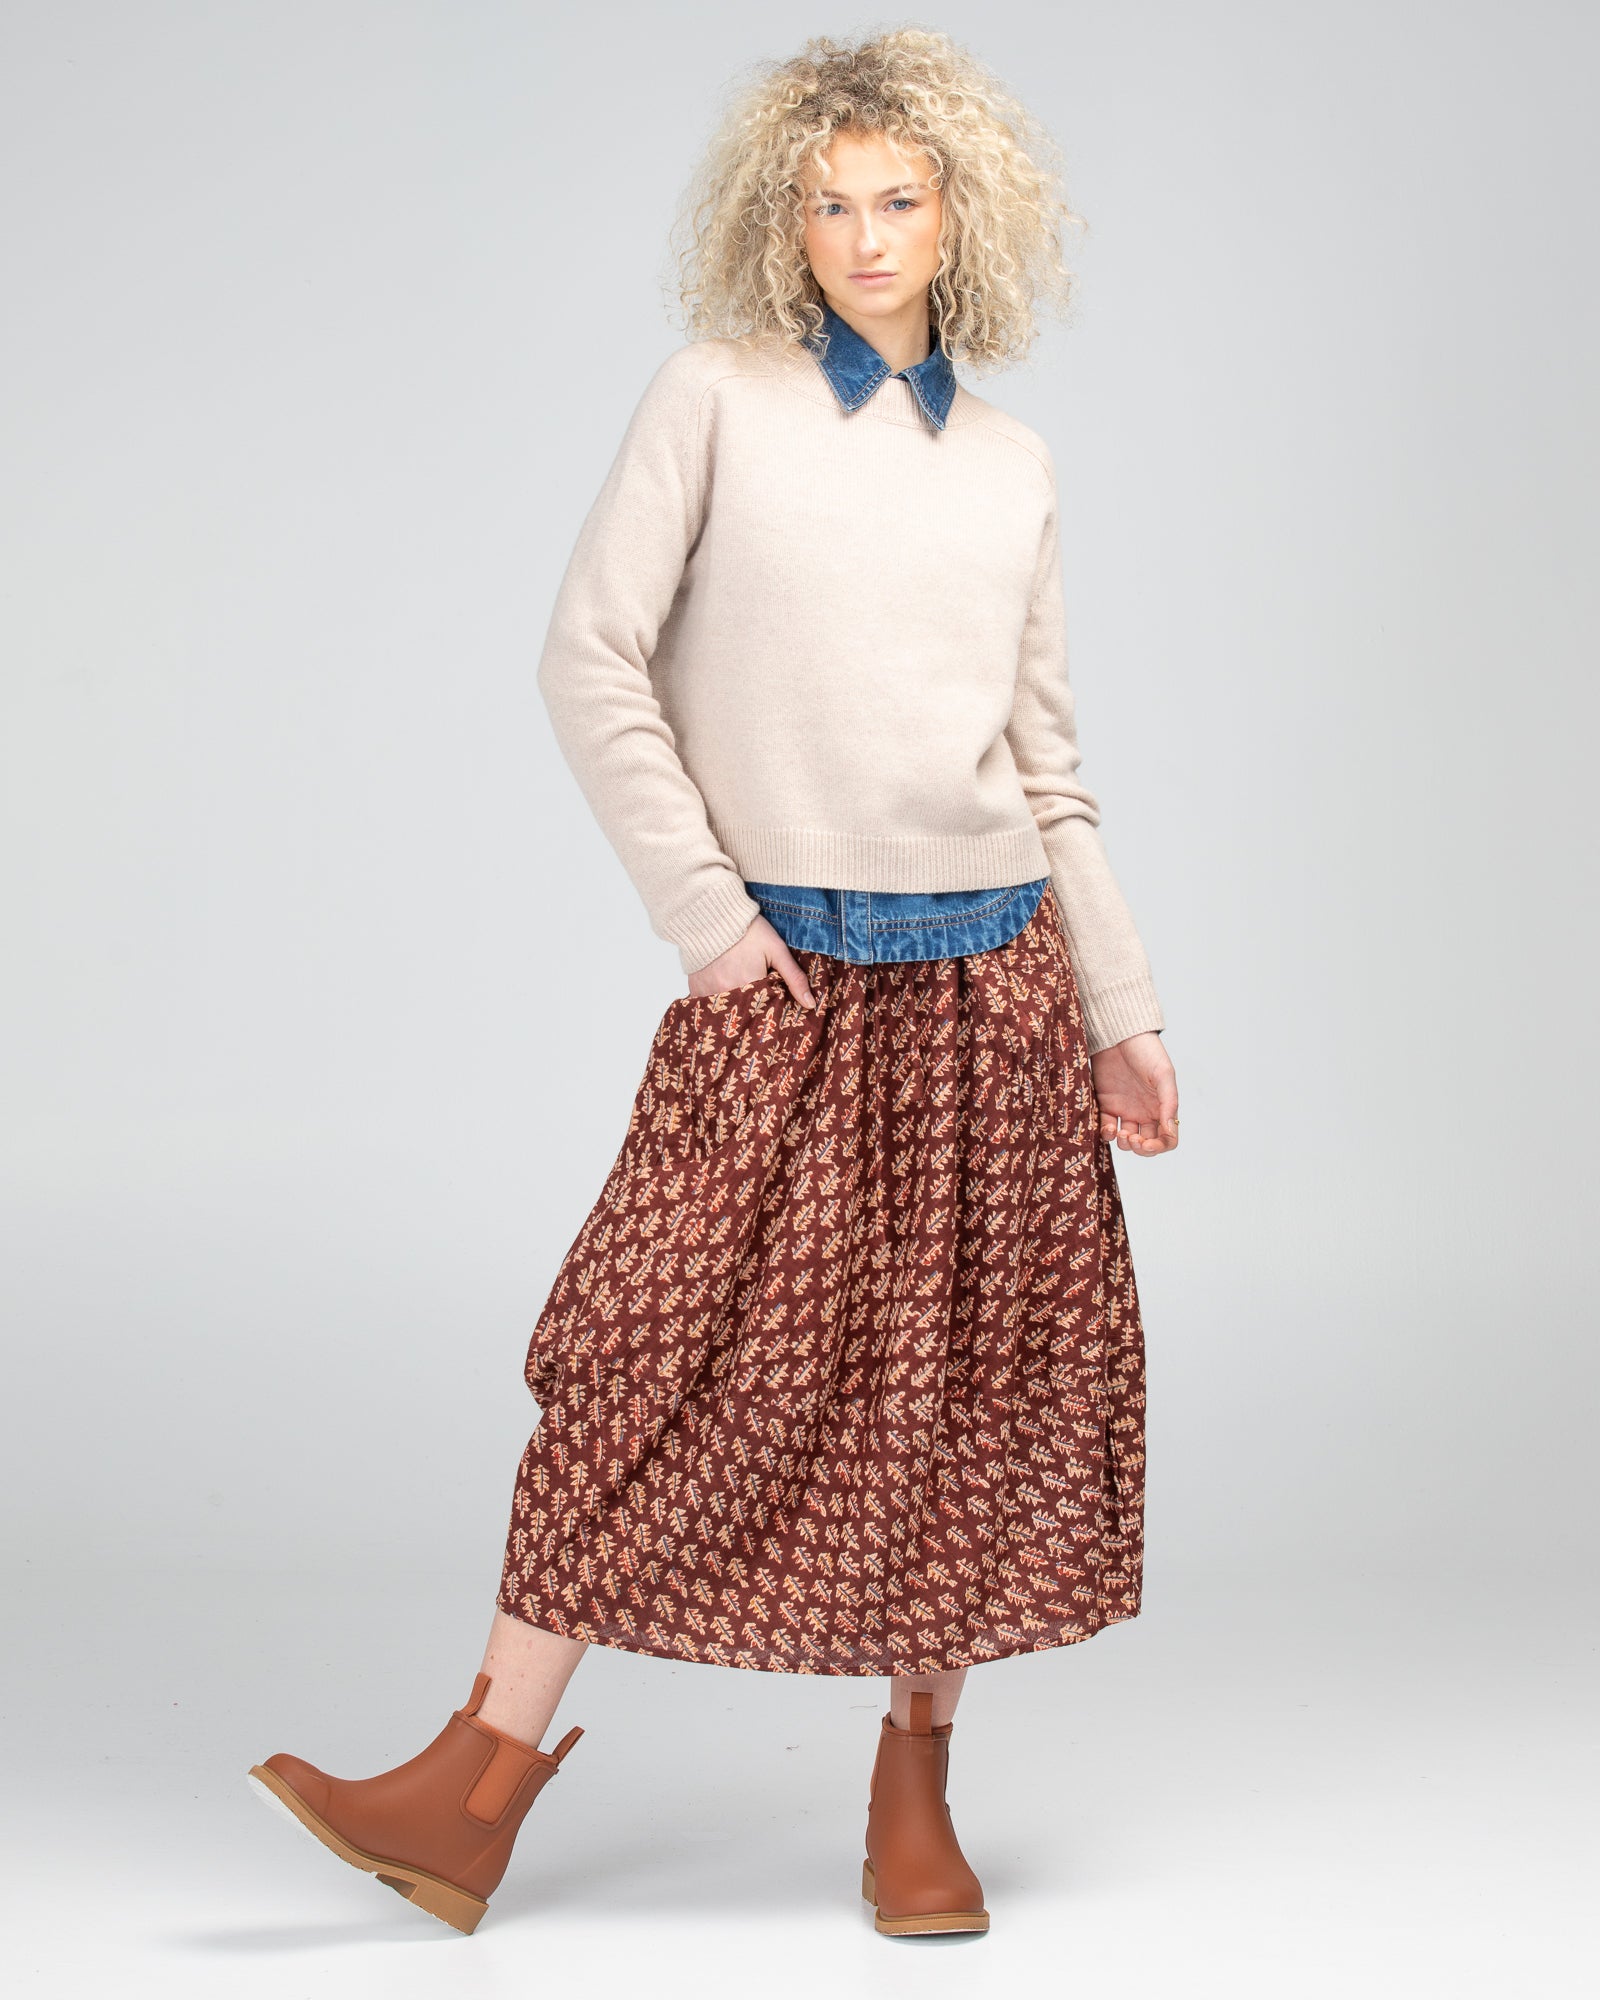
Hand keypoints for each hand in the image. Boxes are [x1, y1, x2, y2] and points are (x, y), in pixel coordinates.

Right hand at [687, 916, 816, 1008]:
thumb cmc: (747, 930)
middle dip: (755, 1013)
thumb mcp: (777, 950)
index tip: (777, 1006)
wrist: (712, 915)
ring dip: (736, 1011)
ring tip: (742, 1000)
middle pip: (746, 1016)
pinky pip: (707, 1006)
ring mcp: (709, 992)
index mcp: (751, 985)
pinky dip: (717, 1005)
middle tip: (758, 1000)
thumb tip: (810, 1004)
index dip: (773, 1011)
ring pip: (727, 1013)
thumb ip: (794, 978)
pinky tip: (723, 997)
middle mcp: (728, 992)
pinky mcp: (696, 989)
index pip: (767, 1013)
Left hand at [1090, 1030, 1177, 1153]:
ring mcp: (1125, 1110)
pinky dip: (1106, 1134)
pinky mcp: (1106, 1104)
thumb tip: (1170, 1130)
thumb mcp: (1163, 1075)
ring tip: (1119, 1132)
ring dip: (1123, 1144)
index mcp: (1162, 1107)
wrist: (1119, 1036)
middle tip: (1131, 1139)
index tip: (1148, 1144)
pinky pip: (1106, 1128)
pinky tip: (1107, 1127)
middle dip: (1140, 1149)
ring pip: (1125, 1140)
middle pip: (1146, 1144)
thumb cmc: (1146, 1051)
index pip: (1167, 1138)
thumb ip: (1169, 1103)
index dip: (1160, 1147)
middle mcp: (1145, 1112)